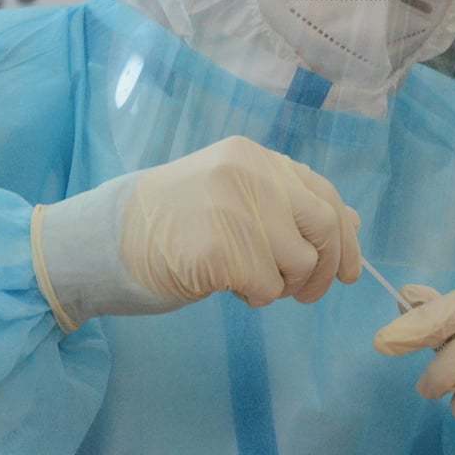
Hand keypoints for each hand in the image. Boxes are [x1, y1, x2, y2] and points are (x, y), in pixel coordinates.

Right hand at [32, 136, 359, 327]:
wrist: (103, 240)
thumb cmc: (170, 224)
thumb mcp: (233, 198)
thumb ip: (287, 205)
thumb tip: (350, 224)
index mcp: (254, 157)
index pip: (324, 195)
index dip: (345, 239)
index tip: (348, 272)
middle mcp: (250, 174)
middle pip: (325, 227)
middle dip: (326, 269)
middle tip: (304, 294)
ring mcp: (235, 209)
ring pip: (300, 263)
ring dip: (281, 285)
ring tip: (244, 279)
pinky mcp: (221, 249)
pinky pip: (268, 287)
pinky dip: (254, 296)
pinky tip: (225, 285)